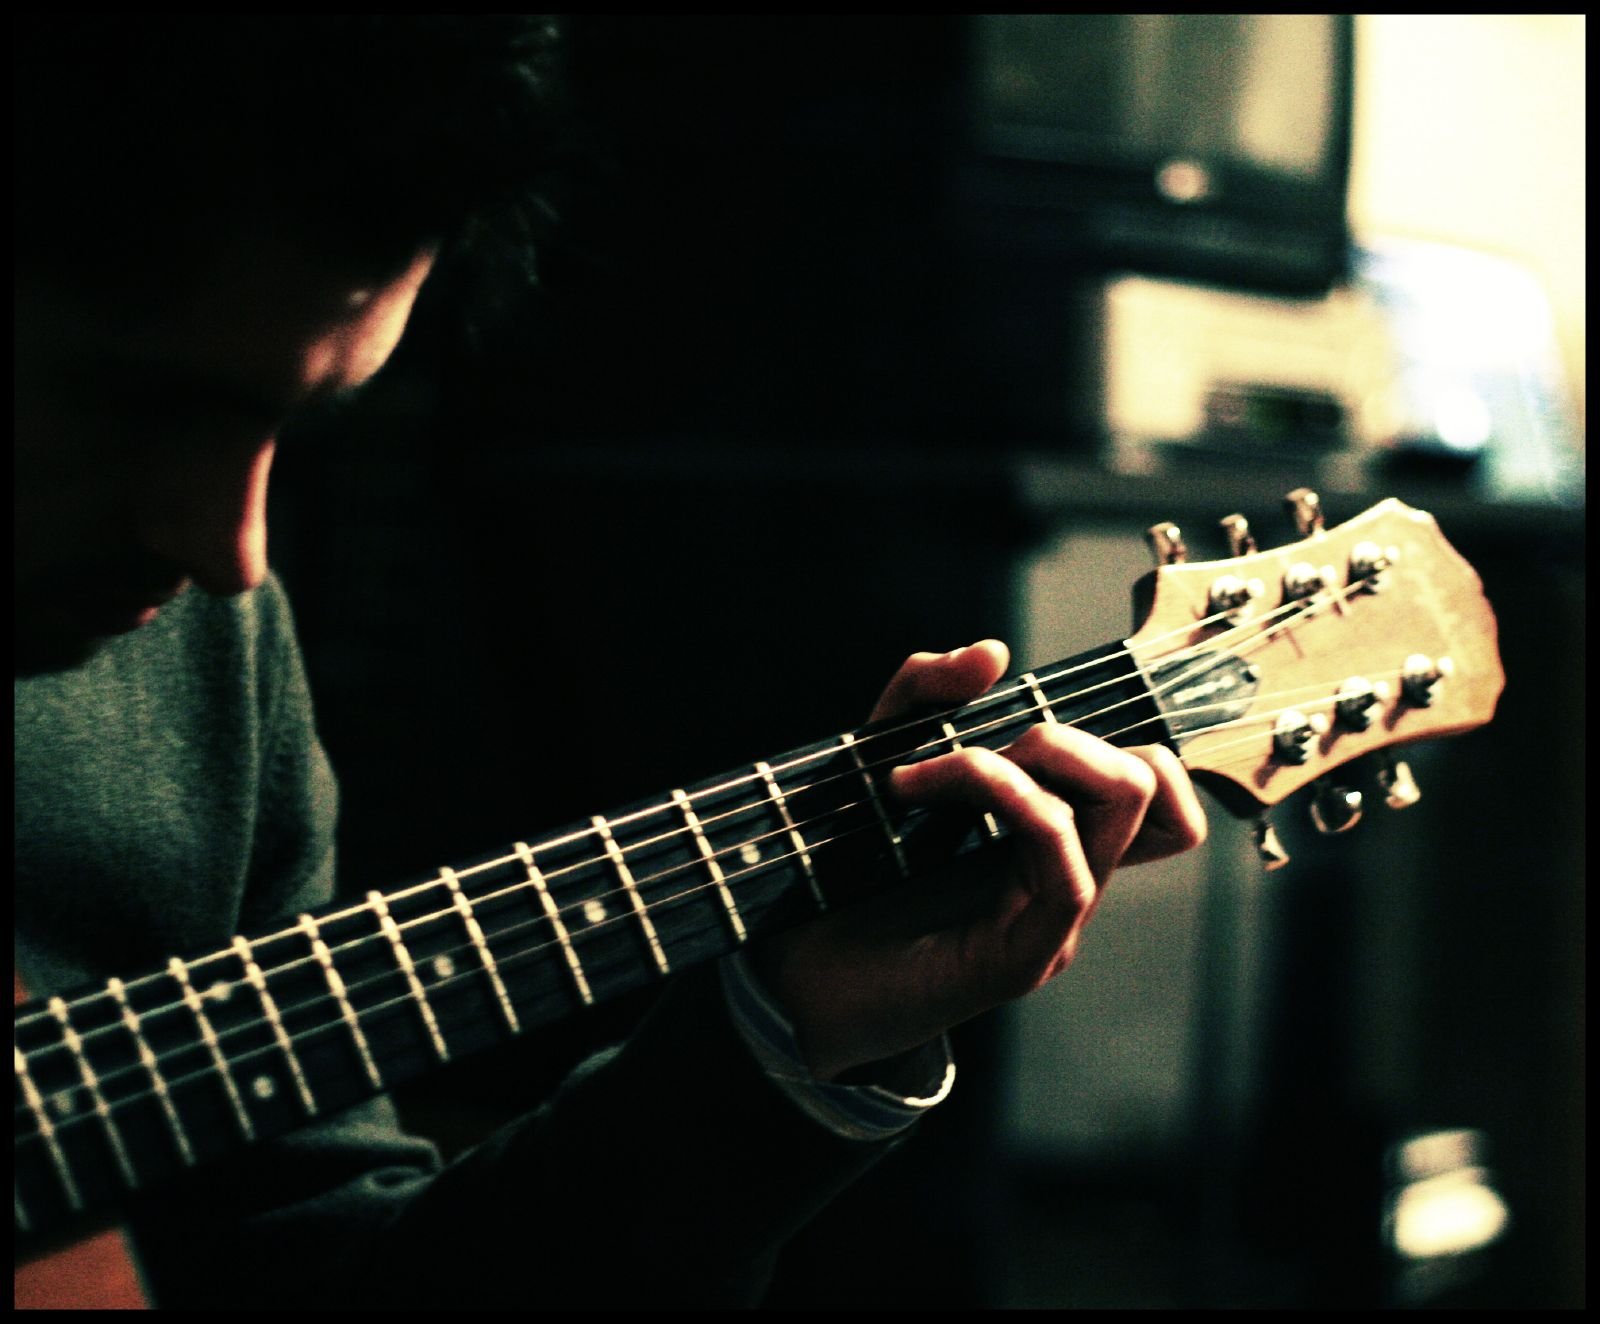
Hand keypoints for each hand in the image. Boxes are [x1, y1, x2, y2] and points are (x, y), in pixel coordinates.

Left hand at [751, 640, 1207, 1080]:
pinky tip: (921, 788)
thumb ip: (923, 695)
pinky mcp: (1025, 959)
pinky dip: (1007, 800)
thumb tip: (993, 653)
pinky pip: (1066, 868)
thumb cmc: (843, 872)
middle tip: (975, 746)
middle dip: (1069, 732)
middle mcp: (1067, 876)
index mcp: (1050, 835)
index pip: (1151, 778)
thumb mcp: (876, 753)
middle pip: (1153, 781)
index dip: (1111, 726)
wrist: (795, 974)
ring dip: (1036, 755)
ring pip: (1124, 808)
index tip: (1014, 718)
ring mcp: (1054, 921)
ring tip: (946, 764)